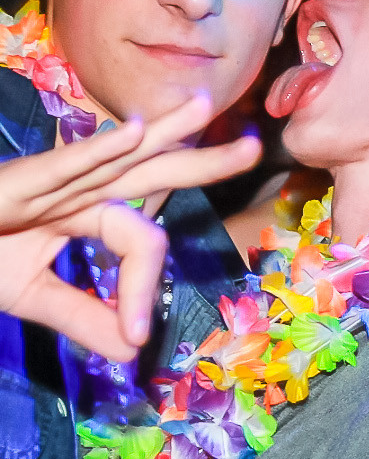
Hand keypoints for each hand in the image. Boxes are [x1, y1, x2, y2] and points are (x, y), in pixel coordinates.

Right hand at [0, 94, 259, 360]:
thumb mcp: (29, 295)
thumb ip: (83, 318)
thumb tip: (133, 350)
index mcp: (82, 213)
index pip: (139, 241)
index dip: (142, 289)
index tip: (135, 339)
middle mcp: (72, 191)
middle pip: (147, 171)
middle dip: (200, 158)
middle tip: (255, 146)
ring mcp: (43, 183)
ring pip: (113, 154)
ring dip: (160, 132)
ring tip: (203, 108)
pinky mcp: (11, 185)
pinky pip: (60, 165)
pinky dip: (95, 150)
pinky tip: (132, 132)